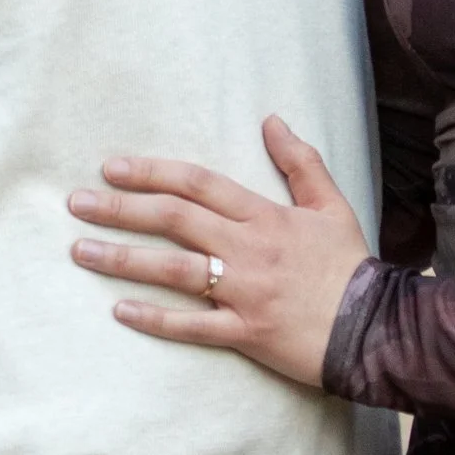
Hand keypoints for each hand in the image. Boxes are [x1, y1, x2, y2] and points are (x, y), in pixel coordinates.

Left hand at [69, 114, 369, 389]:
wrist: (377, 328)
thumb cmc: (351, 265)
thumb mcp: (332, 204)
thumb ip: (300, 162)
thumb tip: (272, 120)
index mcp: (266, 216)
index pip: (199, 184)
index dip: (153, 173)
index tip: (112, 168)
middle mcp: (249, 249)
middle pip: (176, 221)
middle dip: (122, 209)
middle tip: (77, 203)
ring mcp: (245, 293)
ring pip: (175, 271)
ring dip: (124, 259)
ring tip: (80, 251)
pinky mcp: (247, 334)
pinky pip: (193, 326)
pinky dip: (156, 318)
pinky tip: (120, 309)